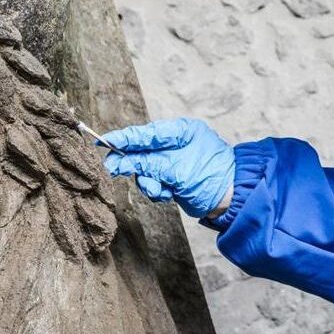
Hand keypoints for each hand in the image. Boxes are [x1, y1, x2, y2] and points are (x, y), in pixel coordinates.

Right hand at [99, 117, 235, 218]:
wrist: (231, 201)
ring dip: (149, 182)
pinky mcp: (173, 177)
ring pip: (146, 169)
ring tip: (162, 189)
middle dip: (132, 163)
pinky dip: (158, 190)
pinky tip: (169, 194)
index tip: (102, 142)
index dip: (123, 138)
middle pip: (142, 151)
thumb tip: (120, 162)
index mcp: (181, 132)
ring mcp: (175, 161)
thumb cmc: (210, 178)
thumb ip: (148, 164)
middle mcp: (177, 144)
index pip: (145, 133)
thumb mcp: (176, 169)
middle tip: (112, 169)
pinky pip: (154, 181)